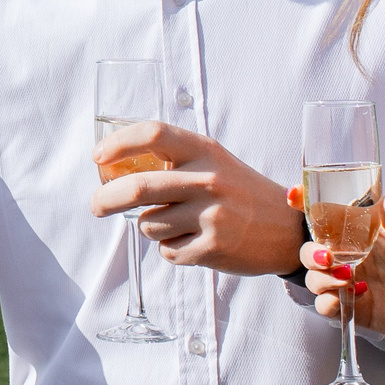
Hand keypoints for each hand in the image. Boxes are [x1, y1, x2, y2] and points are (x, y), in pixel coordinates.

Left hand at [91, 123, 307, 275]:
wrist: (288, 228)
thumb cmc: (239, 192)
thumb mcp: (212, 162)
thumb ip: (173, 160)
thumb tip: (113, 167)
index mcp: (204, 150)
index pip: (153, 133)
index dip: (119, 143)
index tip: (98, 158)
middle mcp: (208, 180)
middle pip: (137, 187)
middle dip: (105, 200)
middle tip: (97, 206)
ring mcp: (211, 216)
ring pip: (149, 225)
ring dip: (151, 227)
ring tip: (178, 224)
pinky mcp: (213, 248)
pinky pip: (168, 251)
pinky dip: (171, 249)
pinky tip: (196, 241)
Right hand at [297, 188, 384, 341]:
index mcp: (360, 232)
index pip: (324, 215)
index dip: (303, 203)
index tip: (294, 195)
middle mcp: (349, 256)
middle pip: (310, 250)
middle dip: (309, 253)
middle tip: (328, 258)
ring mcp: (349, 283)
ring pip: (313, 279)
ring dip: (320, 278)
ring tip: (346, 277)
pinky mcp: (355, 308)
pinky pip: (326, 306)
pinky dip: (332, 301)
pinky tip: (358, 294)